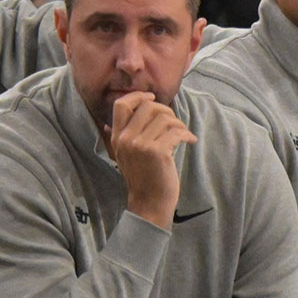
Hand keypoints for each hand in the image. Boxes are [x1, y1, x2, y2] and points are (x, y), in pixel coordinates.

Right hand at [107, 91, 196, 229]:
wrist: (150, 201)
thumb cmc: (143, 176)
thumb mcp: (124, 155)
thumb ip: (121, 137)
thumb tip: (107, 123)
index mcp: (117, 137)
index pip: (121, 105)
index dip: (138, 96)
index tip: (153, 98)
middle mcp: (125, 139)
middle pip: (148, 106)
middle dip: (166, 110)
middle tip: (174, 123)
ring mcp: (140, 145)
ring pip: (165, 117)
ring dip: (179, 124)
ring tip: (183, 134)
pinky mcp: (157, 151)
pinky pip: (176, 131)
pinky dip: (187, 134)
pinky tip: (190, 141)